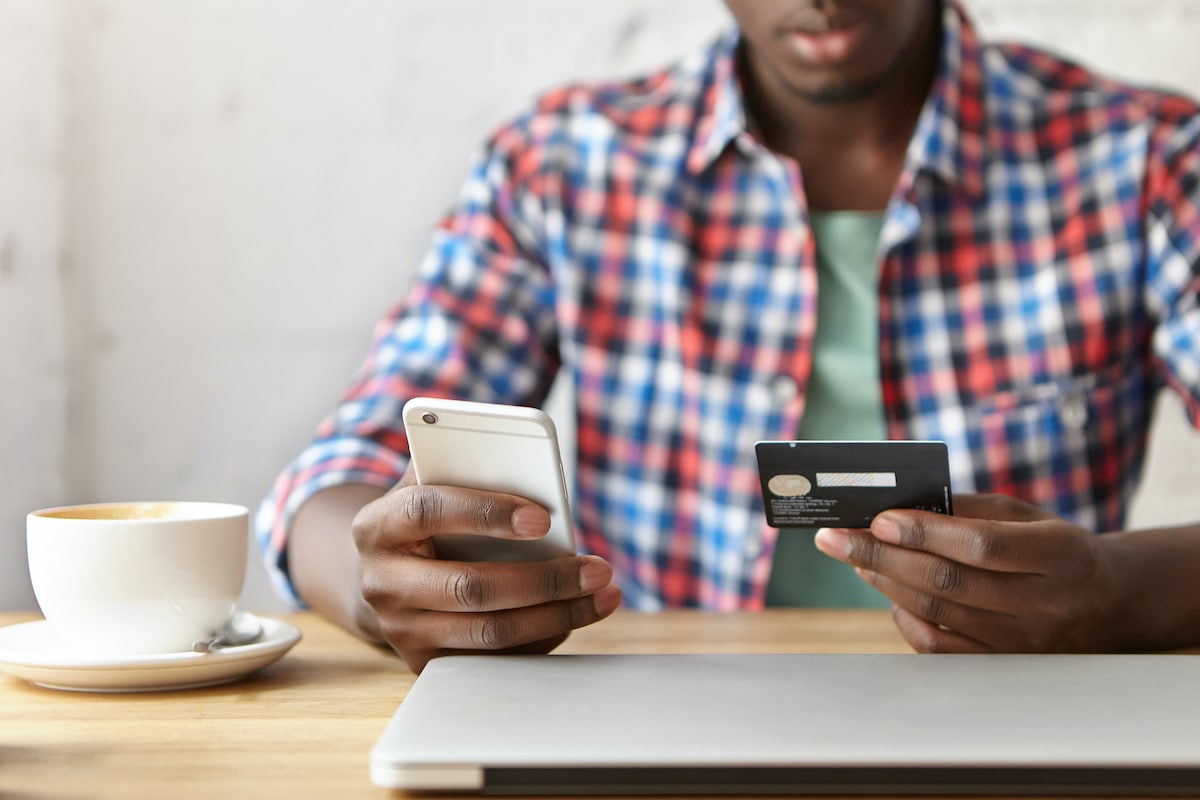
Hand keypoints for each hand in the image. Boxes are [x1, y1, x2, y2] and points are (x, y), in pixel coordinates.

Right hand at [351, 469, 620, 671]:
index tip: (544, 518)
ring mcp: (401, 630)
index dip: (486, 512)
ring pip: (491, 630)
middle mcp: (382, 582)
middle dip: (545, 580)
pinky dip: (542, 639)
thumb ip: (465, 468)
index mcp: (379, 525)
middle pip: (471, 587)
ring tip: (603, 594)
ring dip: (557, 615)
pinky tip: (574, 617)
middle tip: (598, 568)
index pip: (429, 511)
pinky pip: (494, 658)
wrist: (384, 575)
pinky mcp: (424, 663)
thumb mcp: (431, 484)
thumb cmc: (426, 520)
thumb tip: (529, 464)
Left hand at [814, 493, 1121, 652]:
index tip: (879, 519)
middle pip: (949, 582)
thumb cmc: (1054, 548)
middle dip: (881, 557)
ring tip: (854, 557)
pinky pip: (940, 647)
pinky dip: (905, 617)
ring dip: (885, 582)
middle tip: (835, 538)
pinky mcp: (1004, 665)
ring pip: (939, 614)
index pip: (981, 545)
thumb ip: (970, 509)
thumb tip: (900, 505)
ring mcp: (1025, 642)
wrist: (1107, 604)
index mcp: (1059, 554)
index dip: (925, 532)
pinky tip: (888, 592)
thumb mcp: (1028, 516)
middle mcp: (1044, 603)